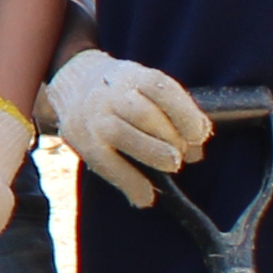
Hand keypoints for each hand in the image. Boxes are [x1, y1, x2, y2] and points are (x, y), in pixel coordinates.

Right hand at [42, 48, 211, 208]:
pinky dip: (129, 182)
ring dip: (152, 153)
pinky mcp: (82, 142)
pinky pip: (105, 164)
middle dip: (171, 138)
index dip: (184, 113)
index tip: (199, 135)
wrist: (74, 85)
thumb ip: (174, 114)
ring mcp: (93, 118)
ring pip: (121, 134)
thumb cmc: (125, 93)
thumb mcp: (148, 89)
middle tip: (183, 154)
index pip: (160, 88)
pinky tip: (145, 196)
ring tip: (172, 165)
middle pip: (143, 114)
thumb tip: (196, 151)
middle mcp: (110, 94)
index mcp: (133, 76)